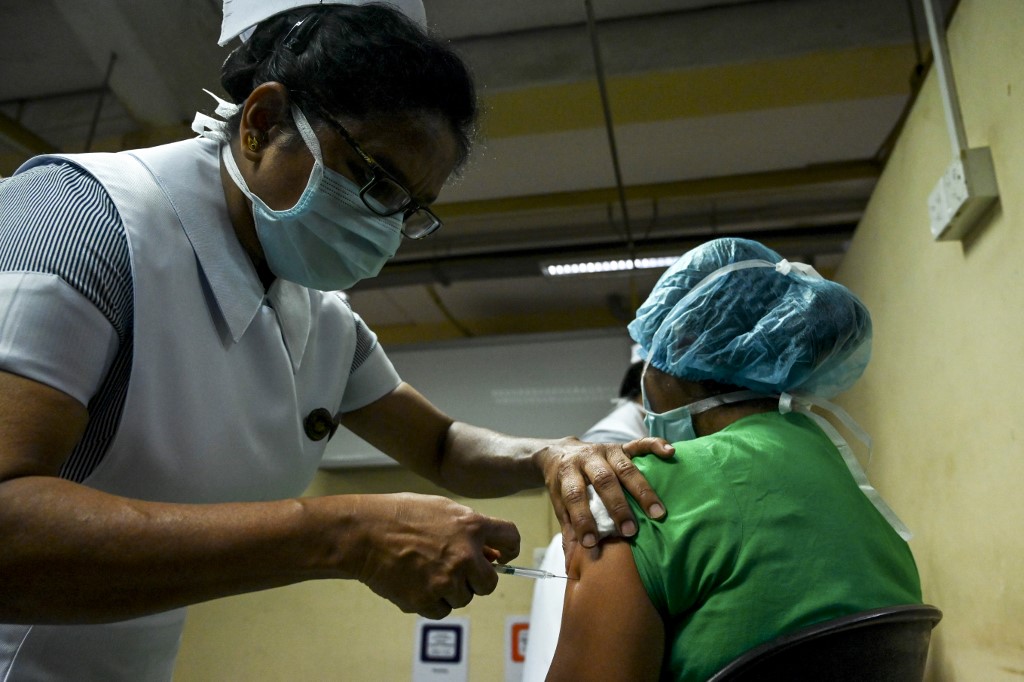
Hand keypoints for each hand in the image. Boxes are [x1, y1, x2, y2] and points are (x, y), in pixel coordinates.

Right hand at [354, 493, 519, 618]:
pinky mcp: (427, 599)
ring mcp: (447, 579)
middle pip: (489, 582)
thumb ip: (469, 528)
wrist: (364, 533)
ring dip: (450, 590)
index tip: (502, 557)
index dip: (509, 550)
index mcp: (471, 526)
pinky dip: (431, 602)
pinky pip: (442, 610)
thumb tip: (489, 553)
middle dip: (476, 579)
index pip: (511, 538)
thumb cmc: (399, 515)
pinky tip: (415, 582)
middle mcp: (465, 555)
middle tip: (456, 571)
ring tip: (425, 570)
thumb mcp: (441, 508)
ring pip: (464, 598)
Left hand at [538, 437, 672, 560]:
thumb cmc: (563, 485)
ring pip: (626, 468)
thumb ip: (569, 529)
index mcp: (568, 473)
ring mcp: (606, 450)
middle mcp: (587, 459)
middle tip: (630, 530)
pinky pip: (640, 444)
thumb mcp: (560, 504)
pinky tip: (670, 453)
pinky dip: (656, 445)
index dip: (582, 518)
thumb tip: (572, 564)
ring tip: (658, 513)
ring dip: (643, 491)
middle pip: (604, 480)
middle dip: (618, 506)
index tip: (591, 542)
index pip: (574, 495)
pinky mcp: (621, 446)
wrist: (559, 453)